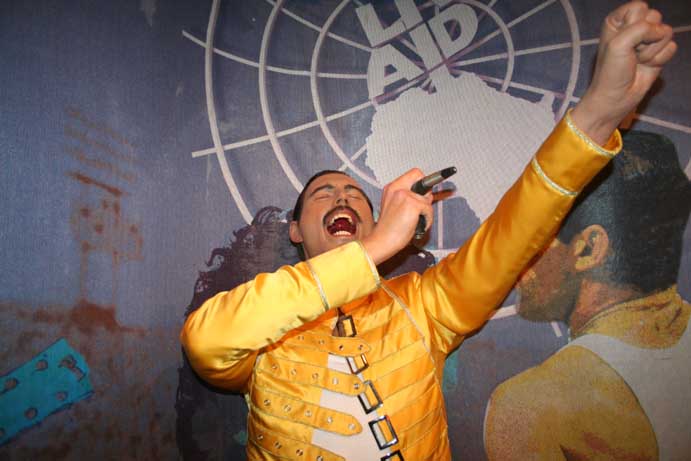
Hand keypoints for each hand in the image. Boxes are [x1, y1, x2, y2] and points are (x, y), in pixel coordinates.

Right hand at [362, 168, 433, 264]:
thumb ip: (408, 198)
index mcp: (391, 187)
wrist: (382, 241)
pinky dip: (427, 220)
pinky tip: (416, 226)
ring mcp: (404, 195)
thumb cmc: (389, 229)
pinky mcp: (412, 204)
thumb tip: (427, 195)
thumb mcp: (395, 207)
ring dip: (426, 212)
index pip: (415, 173)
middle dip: (426, 196)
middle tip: (418, 211)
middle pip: (424, 180)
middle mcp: (397, 187)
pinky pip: (429, 209)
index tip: (426, 192)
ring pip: (428, 198)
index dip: (423, 182)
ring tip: (415, 222)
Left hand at [571, 1, 676, 144]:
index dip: (635, 24)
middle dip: (644, 38)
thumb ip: (641, 28)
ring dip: (651, 50)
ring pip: (666, 32)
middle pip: (655, 17)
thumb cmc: (611, 71)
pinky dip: (659, 59)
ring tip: (637, 60)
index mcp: (619, 20)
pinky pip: (671, 47)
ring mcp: (648, 40)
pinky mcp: (659, 52)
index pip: (639, 7)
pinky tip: (647, 66)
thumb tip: (662, 31)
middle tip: (631, 53)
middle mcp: (634, 27)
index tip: (622, 40)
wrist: (616, 97)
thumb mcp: (619, 43)